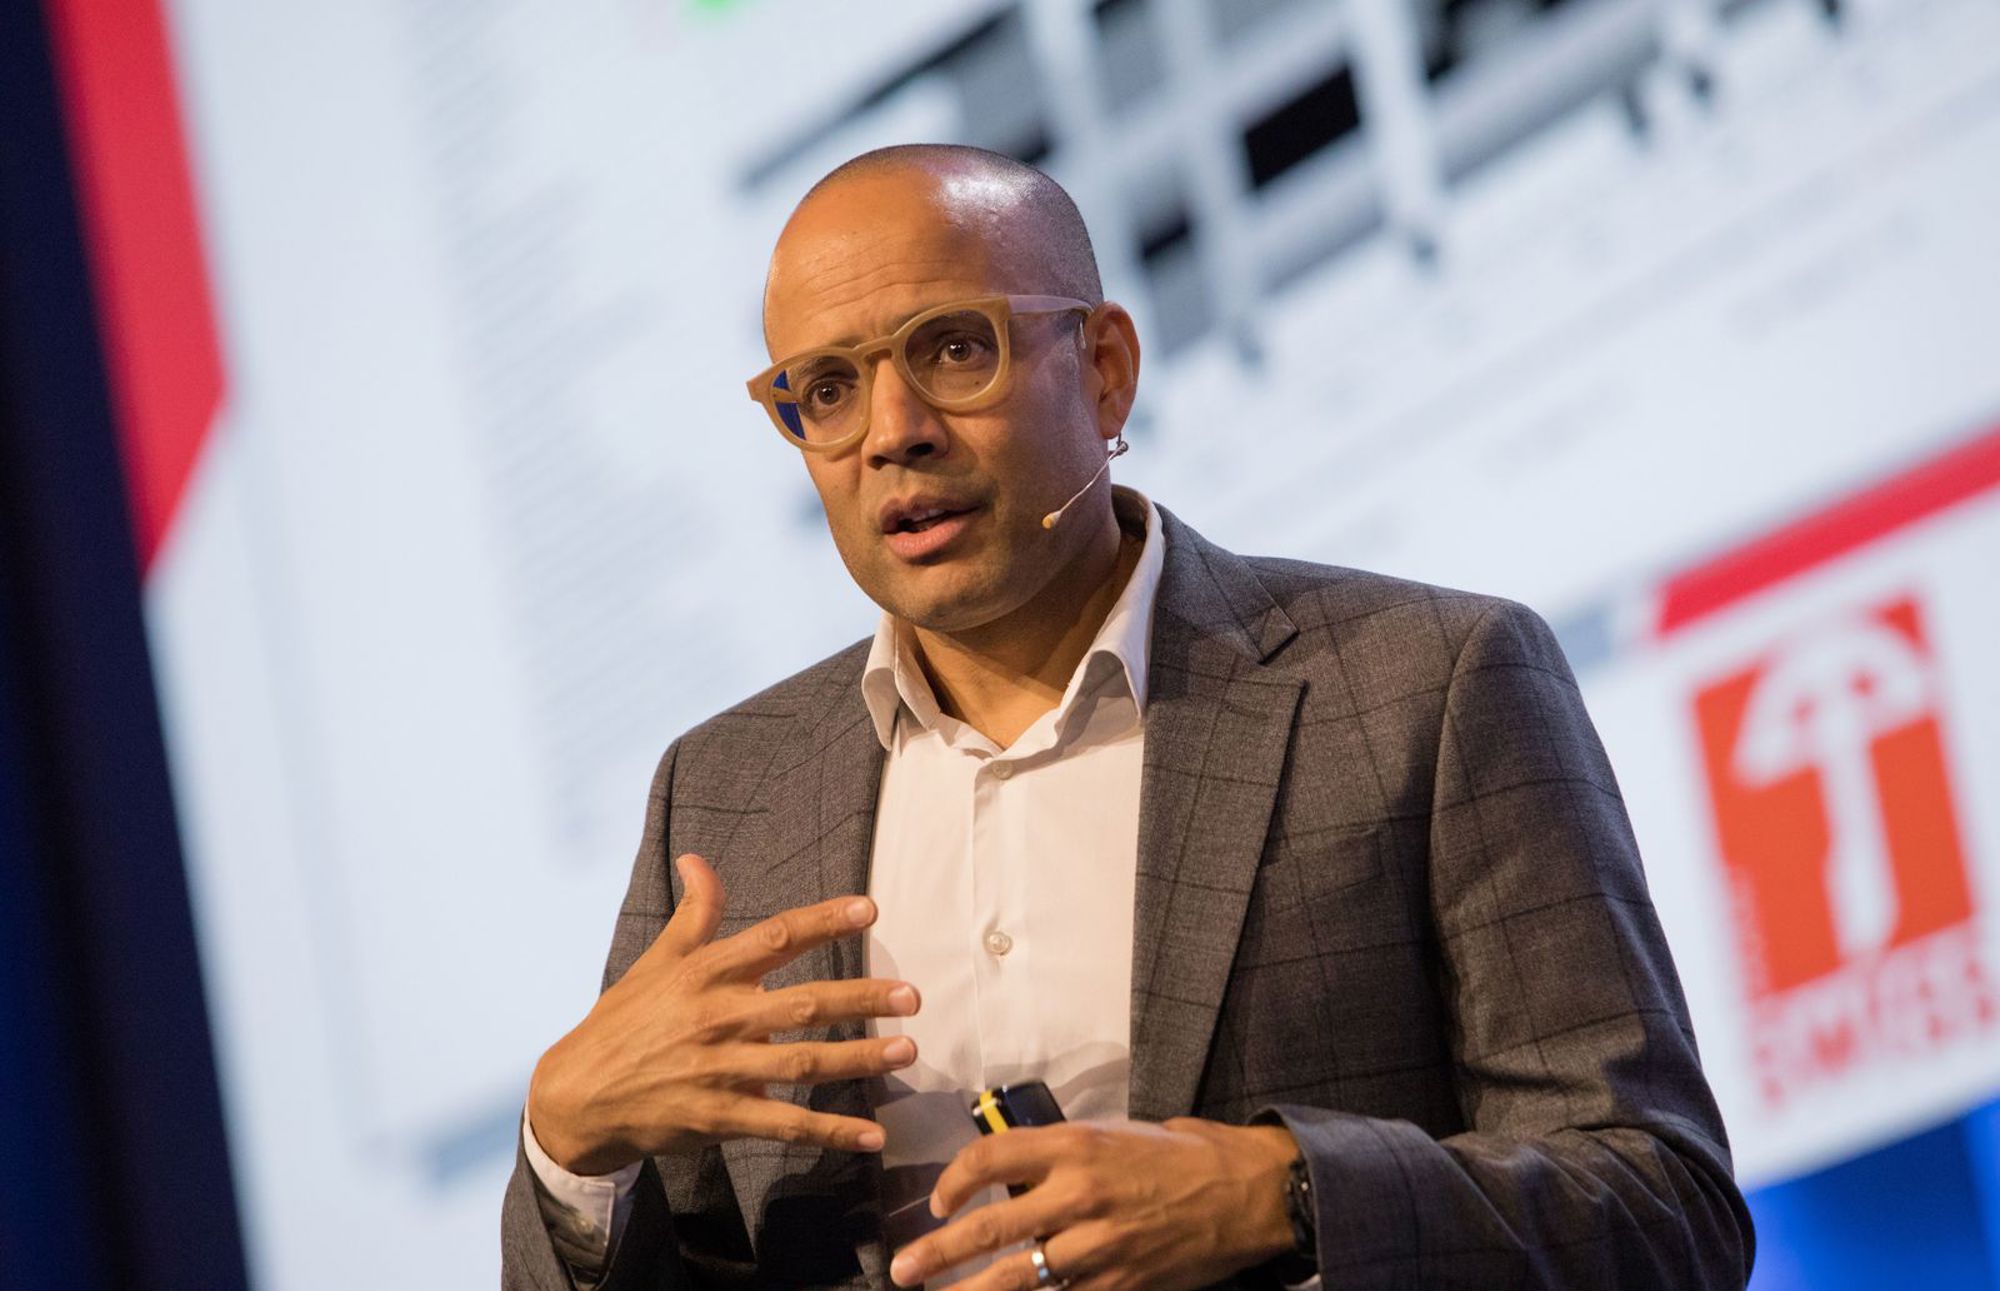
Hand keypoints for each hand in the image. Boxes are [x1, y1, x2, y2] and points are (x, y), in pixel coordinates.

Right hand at [528, 853, 920, 1174]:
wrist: (577, 1095)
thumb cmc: (625, 1021)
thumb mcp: (656, 962)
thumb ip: (693, 914)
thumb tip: (696, 858)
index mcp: (705, 974)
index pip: (773, 938)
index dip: (822, 921)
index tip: (869, 910)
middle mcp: (717, 1018)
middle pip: (801, 1004)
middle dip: (860, 998)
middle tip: (912, 996)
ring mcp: (719, 1071)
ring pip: (800, 1064)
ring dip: (857, 1059)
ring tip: (907, 1051)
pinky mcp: (719, 1117)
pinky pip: (784, 1124)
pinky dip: (829, 1130)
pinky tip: (871, 1134)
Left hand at [888, 1118, 1299, 1289]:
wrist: (1249, 1191)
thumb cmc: (1183, 1154)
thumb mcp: (1117, 1134)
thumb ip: (1065, 1156)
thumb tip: (1018, 1174)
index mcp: (1076, 1145)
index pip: (989, 1159)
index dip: (952, 1182)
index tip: (938, 1201)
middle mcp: (1079, 1194)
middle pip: (990, 1229)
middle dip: (938, 1253)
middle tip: (903, 1270)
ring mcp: (1098, 1246)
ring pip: (1017, 1278)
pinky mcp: (1120, 1284)